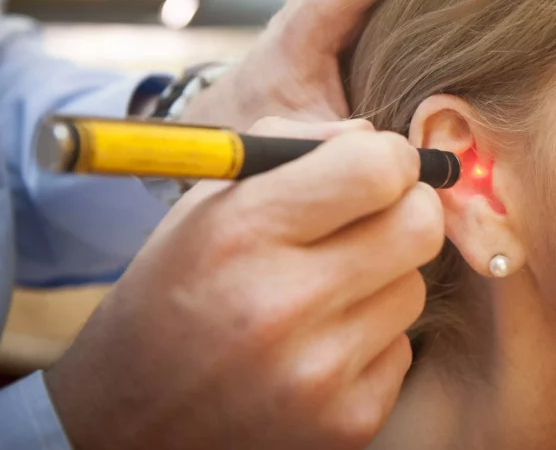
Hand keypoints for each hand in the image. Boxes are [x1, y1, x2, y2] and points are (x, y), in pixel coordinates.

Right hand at [45, 118, 443, 448]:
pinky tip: (318, 348)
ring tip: (323, 296)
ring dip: (384, 281)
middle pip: (420, 226)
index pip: (377, 170)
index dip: (391, 158)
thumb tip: (378, 139)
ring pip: (415, 287)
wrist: (130, 422)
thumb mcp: (207, 202)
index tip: (381, 166)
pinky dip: (372, 341)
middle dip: (406, 210)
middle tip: (376, 218)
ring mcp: (319, 371)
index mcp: (243, 231)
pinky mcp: (348, 422)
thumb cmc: (176, 292)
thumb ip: (293, 148)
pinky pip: (403, 350)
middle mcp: (284, 303)